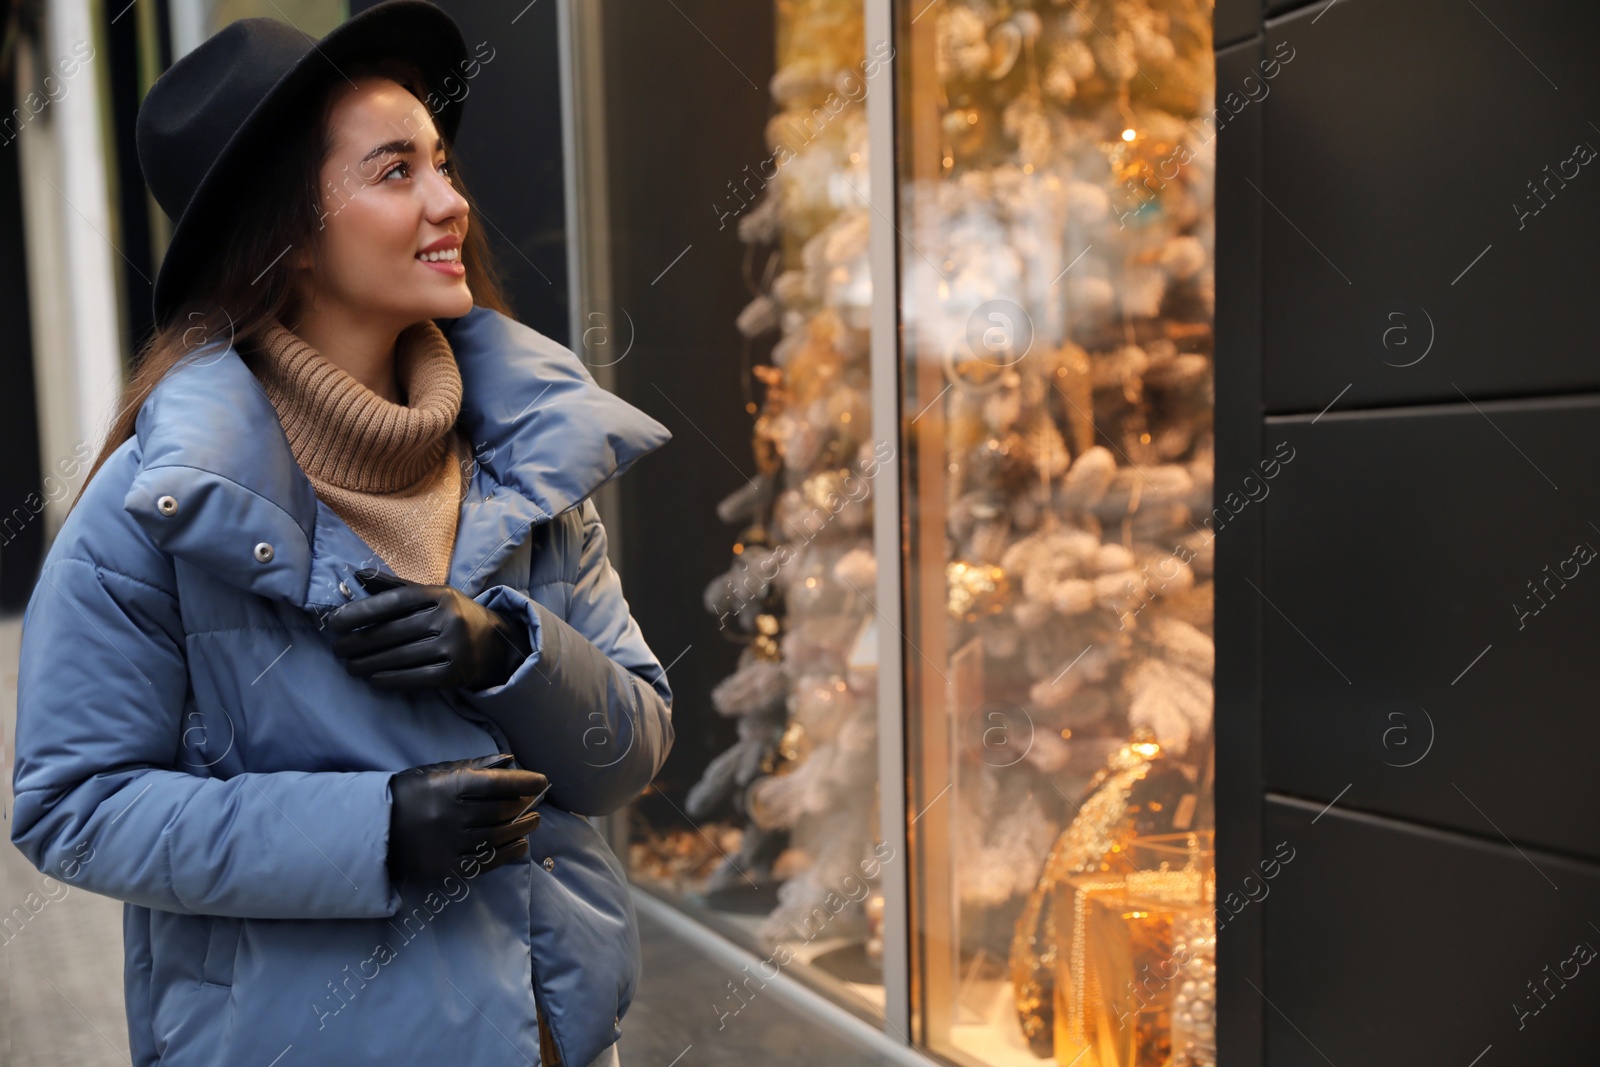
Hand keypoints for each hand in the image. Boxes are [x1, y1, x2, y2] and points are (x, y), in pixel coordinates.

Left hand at [325, 569, 533, 691]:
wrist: (496, 644)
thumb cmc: (453, 615)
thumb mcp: (431, 595)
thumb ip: (394, 586)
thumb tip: (355, 575)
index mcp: (440, 594)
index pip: (394, 601)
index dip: (361, 611)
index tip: (335, 622)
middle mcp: (449, 618)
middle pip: (392, 632)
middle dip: (358, 642)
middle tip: (337, 649)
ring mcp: (454, 647)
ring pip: (399, 657)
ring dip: (367, 663)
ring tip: (349, 665)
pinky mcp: (455, 673)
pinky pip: (414, 678)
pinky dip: (389, 680)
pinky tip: (373, 679)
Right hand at [387, 753, 546, 881]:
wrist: (377, 829)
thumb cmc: (412, 793)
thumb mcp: (439, 771)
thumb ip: (476, 766)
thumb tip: (511, 761)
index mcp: (450, 787)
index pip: (498, 783)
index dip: (525, 782)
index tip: (542, 781)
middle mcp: (453, 816)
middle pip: (501, 811)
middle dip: (525, 806)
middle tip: (536, 802)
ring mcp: (451, 844)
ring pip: (498, 836)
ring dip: (521, 829)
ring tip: (533, 822)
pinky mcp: (448, 867)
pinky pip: (487, 861)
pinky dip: (508, 853)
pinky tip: (521, 845)